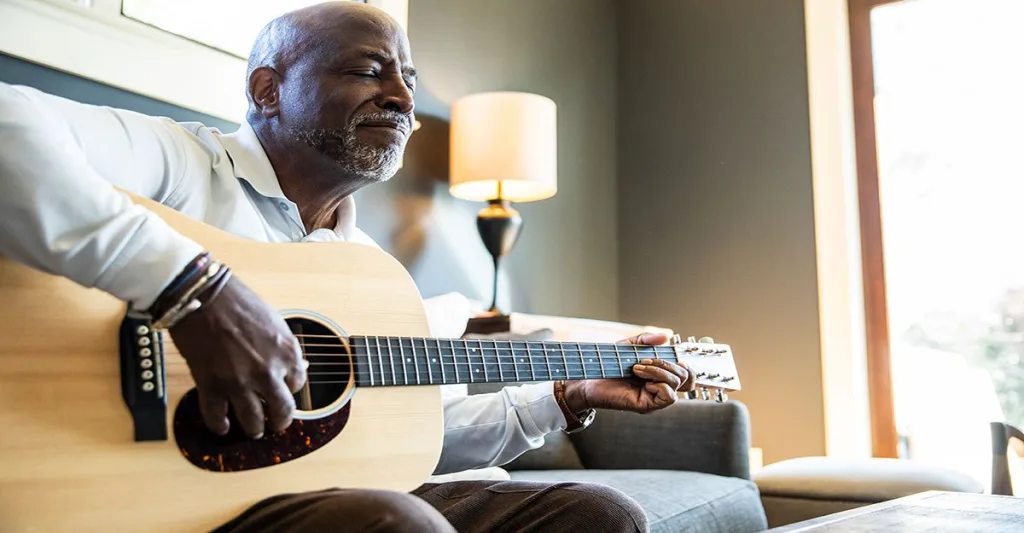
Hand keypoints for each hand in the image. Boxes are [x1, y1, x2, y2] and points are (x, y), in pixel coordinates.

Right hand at [169, 276, 306, 438]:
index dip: (289, 388)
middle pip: (282, 411)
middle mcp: (267, 372)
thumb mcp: (275, 322)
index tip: (284, 389)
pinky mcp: (211, 386)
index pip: (297, 384)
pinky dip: (219, 425)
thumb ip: (284, 349)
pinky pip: (216, 416)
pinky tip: (223, 426)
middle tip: (276, 423)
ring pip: (252, 422)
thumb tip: (297, 366)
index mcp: (287, 353)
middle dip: (280, 421)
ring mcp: (239, 382)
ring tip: (253, 429)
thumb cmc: (238, 302)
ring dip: (254, 428)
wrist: (203, 295)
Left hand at [562, 332, 693, 414]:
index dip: (687, 366)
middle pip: (685, 377)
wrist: (590, 378)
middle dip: (667, 364)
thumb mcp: (629, 346)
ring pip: (676, 385)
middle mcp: (660, 387)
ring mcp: (655, 397)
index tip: (675, 357)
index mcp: (660, 374)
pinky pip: (668, 397)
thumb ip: (647, 340)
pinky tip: (644, 381)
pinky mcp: (648, 405)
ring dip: (659, 372)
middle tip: (645, 360)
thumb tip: (666, 336)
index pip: (687, 374)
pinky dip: (660, 385)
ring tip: (638, 368)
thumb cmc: (609, 364)